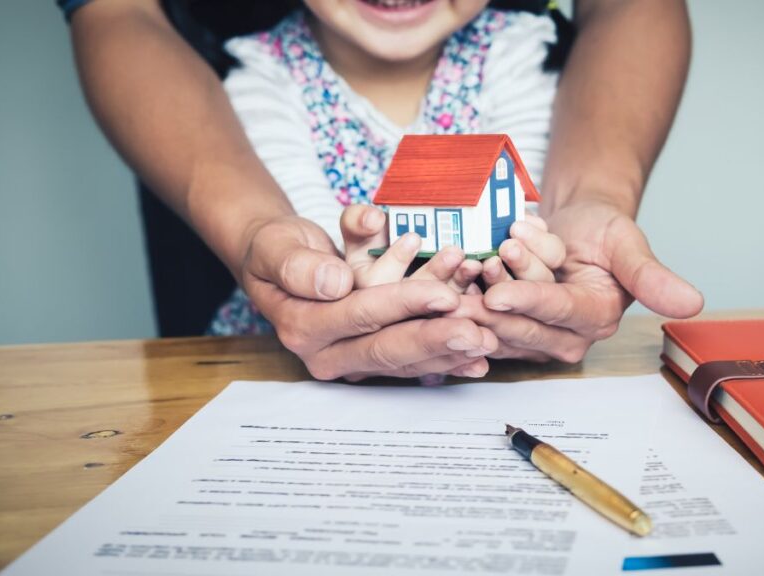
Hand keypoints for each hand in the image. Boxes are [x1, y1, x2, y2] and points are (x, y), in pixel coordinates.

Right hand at [240, 215, 496, 379]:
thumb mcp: (275, 246)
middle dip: (435, 340)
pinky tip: (479, 361)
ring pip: (405, 360)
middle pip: (387, 348)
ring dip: (448, 353)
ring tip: (488, 343)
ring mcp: (351, 359)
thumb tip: (335, 282)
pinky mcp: (371, 358)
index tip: (443, 294)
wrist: (278, 262)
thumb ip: (299, 265)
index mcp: (302, 326)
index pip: (359, 315)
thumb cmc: (277, 248)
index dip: (403, 304)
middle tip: (478, 333)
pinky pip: (412, 362)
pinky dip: (446, 360)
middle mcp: (326, 352)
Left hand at [472, 202, 702, 361]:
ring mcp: (533, 336)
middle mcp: (566, 336)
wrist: (574, 226)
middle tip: (490, 255)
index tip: (499, 293)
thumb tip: (694, 303)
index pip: (559, 313)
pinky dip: (470, 290)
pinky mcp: (506, 329)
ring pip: (497, 320)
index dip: (529, 302)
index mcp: (598, 319)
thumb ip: (652, 276)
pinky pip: (479, 318)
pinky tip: (468, 268)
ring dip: (484, 286)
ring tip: (486, 253)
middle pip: (522, 322)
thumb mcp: (628, 243)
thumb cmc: (602, 232)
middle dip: (501, 290)